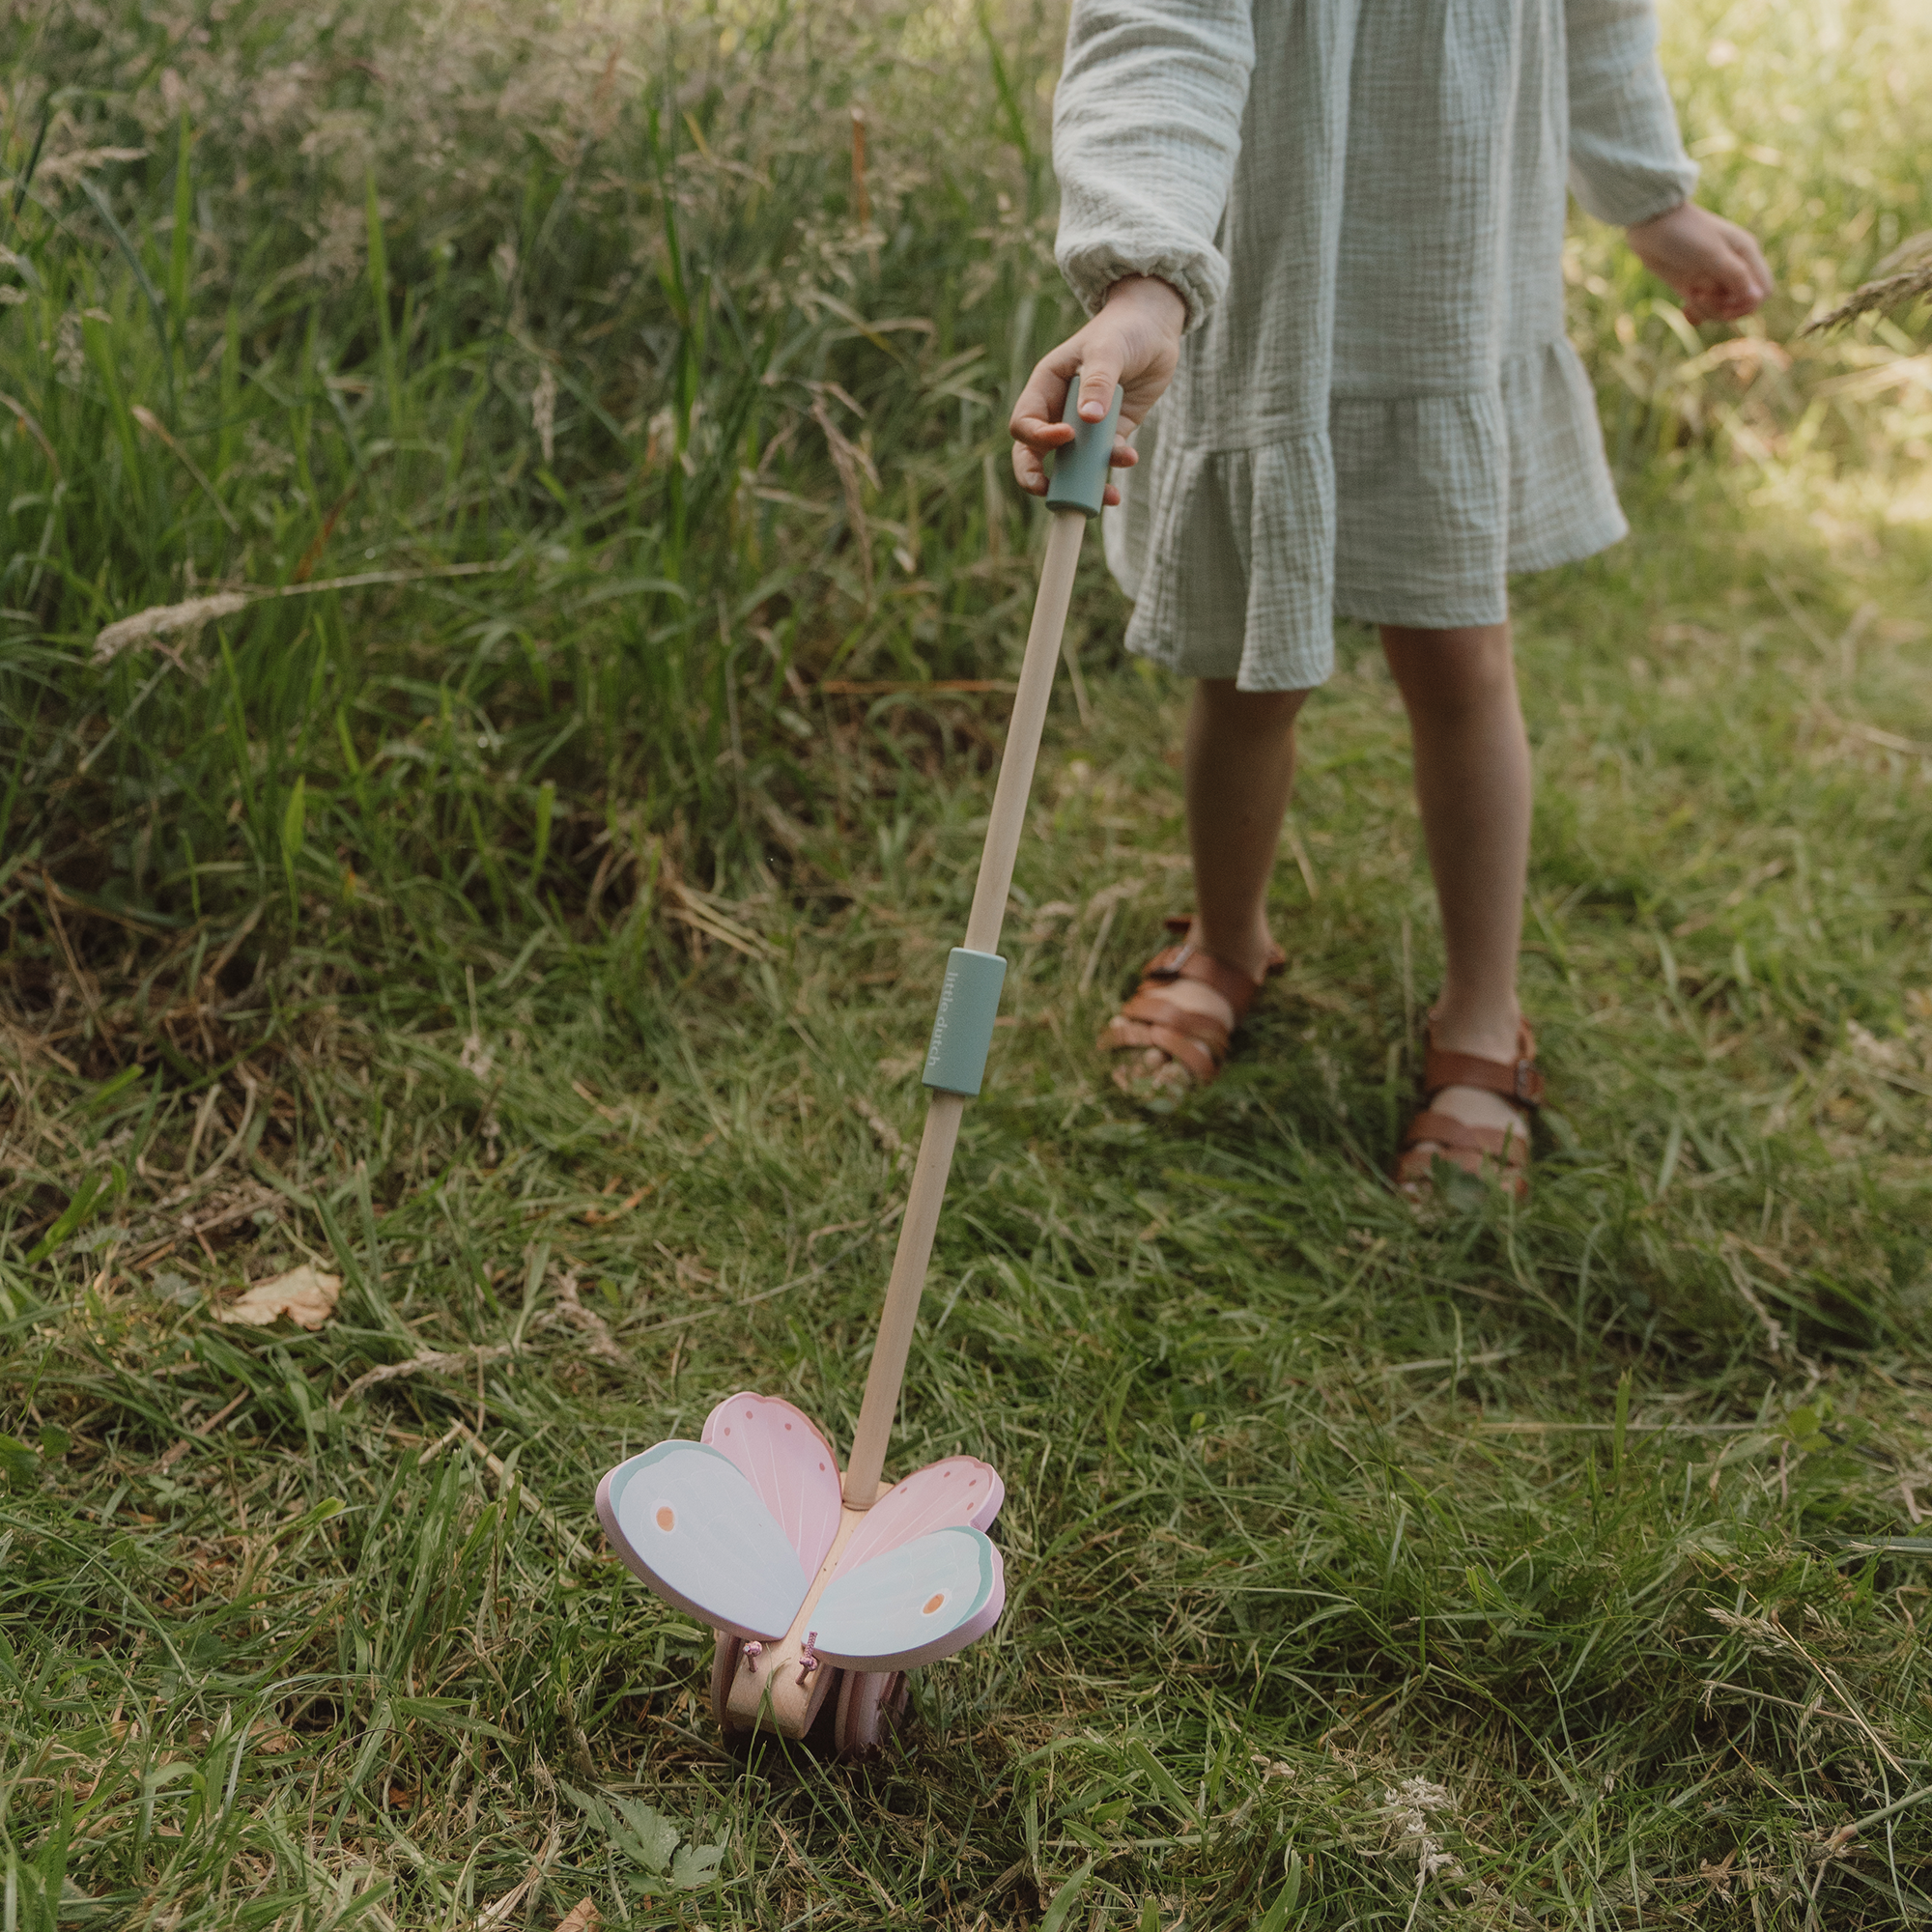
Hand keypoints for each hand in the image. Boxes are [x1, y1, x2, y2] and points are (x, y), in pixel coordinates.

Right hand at [1009, 276, 1186, 500]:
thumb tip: (1087, 419)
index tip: (1067, 436)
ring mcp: (1084, 425)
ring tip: (1105, 496)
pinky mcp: (1110, 432)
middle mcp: (1058, 410)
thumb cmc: (1124, 329)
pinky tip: (1129, 459)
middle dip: (1038, 477)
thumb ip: (1097, 382)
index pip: (1025, 423)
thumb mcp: (1108, 350)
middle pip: (1034, 454)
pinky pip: (1104, 458)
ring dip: (1084, 483)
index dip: (1038, 437)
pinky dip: (1114, 465)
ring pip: (1070, 465)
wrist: (1156, 327)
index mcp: (1045, 387)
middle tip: (1048, 492)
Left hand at [1624, 202, 1771, 324]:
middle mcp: (1734, 267)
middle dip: (1722, 308)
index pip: (1762, 291)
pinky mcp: (1694, 285)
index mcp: (1746, 254)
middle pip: (1741, 304)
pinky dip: (1697, 314)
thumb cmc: (1684, 232)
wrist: (1651, 223)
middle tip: (1699, 296)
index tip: (1723, 306)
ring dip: (1707, 310)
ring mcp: (1713, 277)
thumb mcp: (1711, 253)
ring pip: (1722, 309)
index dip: (1746, 305)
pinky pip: (1704, 310)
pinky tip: (1684, 309)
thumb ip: (1735, 274)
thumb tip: (1757, 297)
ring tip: (1689, 296)